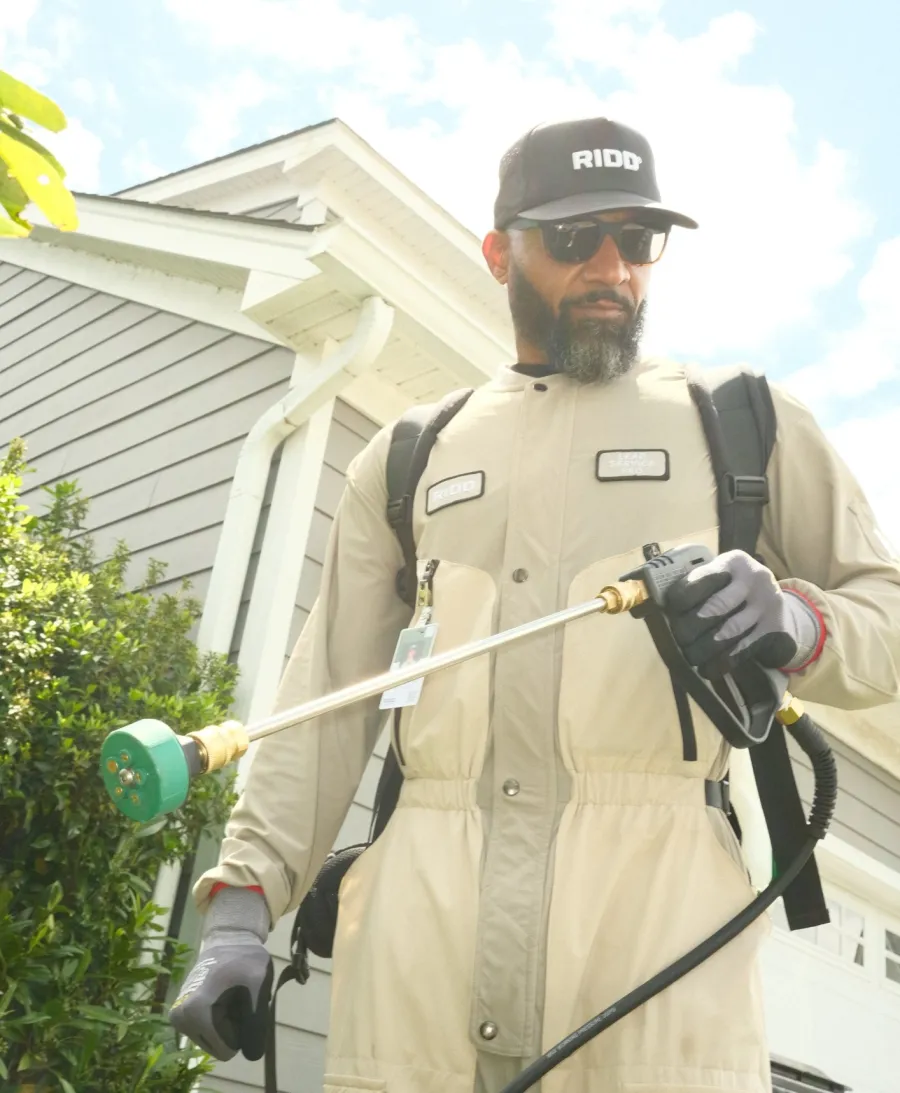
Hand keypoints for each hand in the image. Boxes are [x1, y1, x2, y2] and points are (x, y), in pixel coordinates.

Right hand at [169, 887, 272, 1061]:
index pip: (226, 1049)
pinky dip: (219, 1018)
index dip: (243, 1029)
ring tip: (231, 994)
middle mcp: (179, 1018)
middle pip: (218, 1046)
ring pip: (213, 1040)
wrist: (228, 938)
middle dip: (233, 1026)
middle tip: (238, 997)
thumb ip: (256, 1023)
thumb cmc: (245, 958)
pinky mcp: (179, 1015)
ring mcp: (177, 1017)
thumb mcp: (259, 986)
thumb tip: (252, 1055)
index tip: (244, 1000)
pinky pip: (206, 1031)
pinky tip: (223, 996)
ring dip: (227, 1022)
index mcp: (195, 1011)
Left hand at [664, 550, 822, 677]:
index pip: (703, 578)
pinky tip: (708, 669)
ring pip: (730, 630)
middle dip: (692, 626)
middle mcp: (753, 579)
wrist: (776, 600)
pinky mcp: (774, 628)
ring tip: (690, 657)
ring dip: (705, 647)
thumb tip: (659, 606)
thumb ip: (697, 584)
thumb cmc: (733, 587)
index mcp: (733, 562)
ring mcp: (767, 604)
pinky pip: (745, 648)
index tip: (670, 610)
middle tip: (679, 638)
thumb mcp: (721, 576)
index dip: (683, 597)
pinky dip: (723, 661)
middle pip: (717, 606)